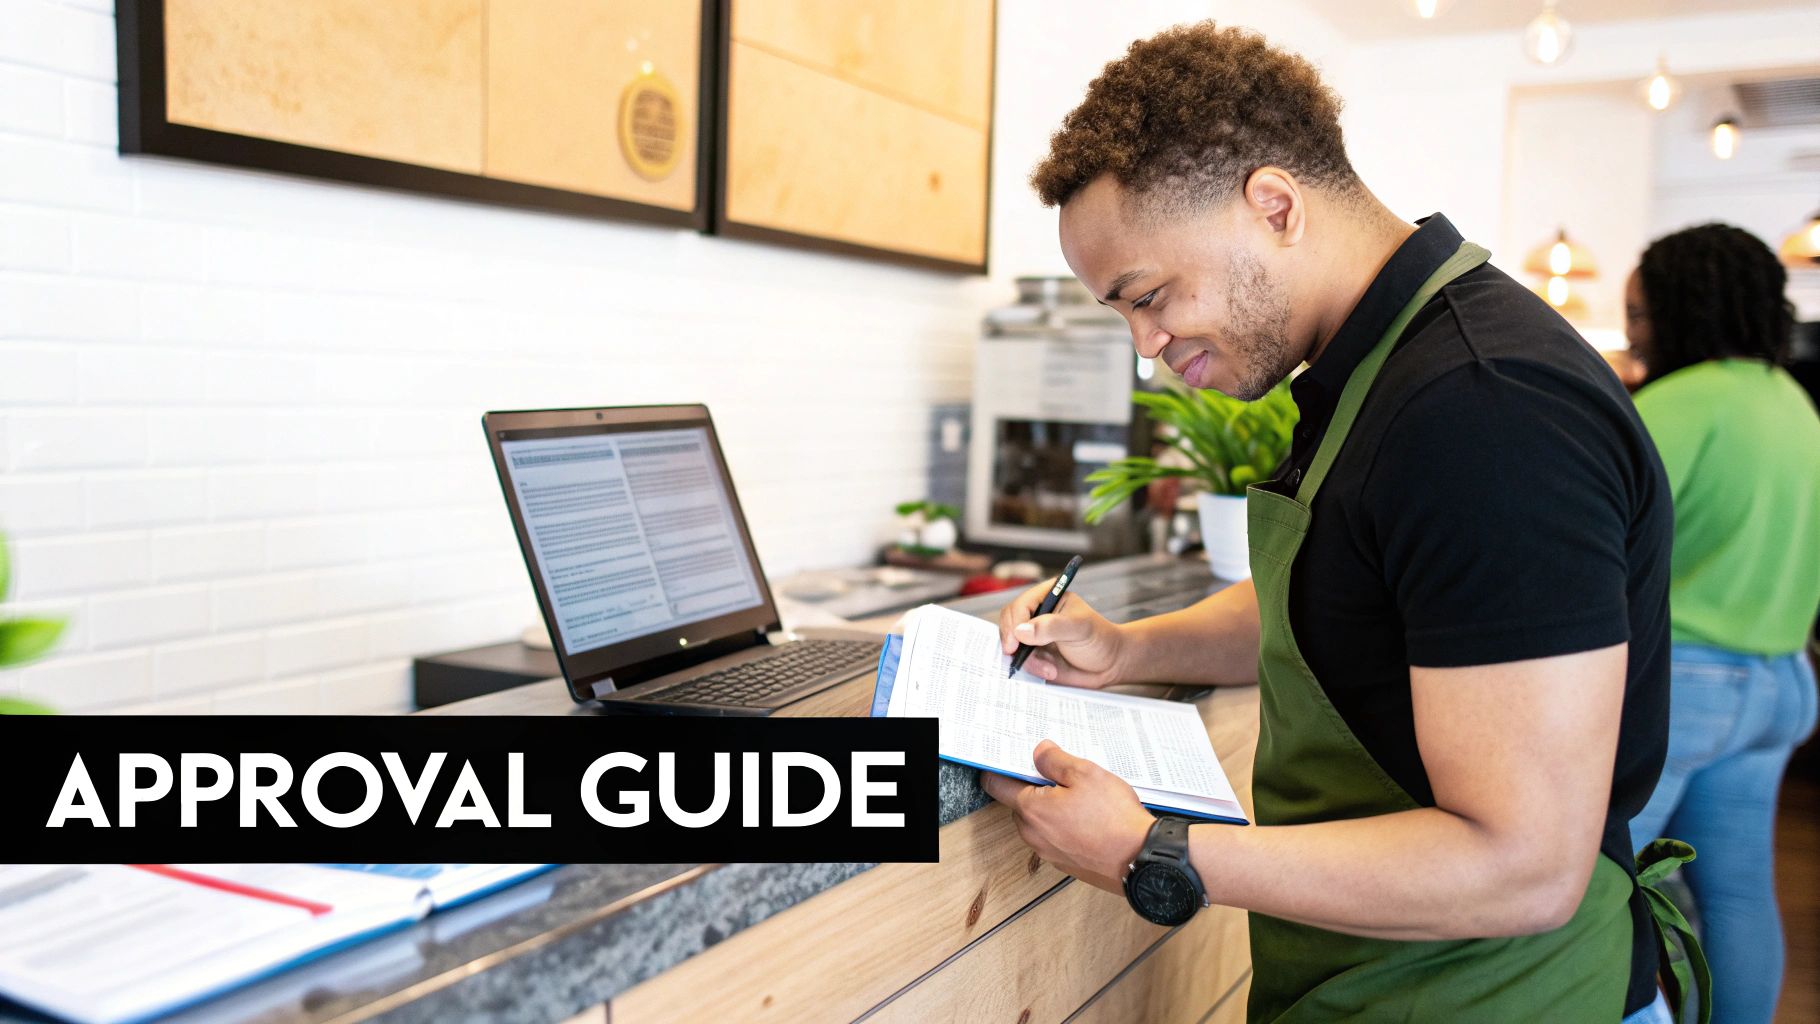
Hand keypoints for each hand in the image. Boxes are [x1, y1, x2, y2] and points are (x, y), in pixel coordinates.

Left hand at [980, 740, 1153, 893]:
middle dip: (1035, 787)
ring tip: (1083, 797)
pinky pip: (1056, 837)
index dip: (1001, 768)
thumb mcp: (1085, 774)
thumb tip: (1039, 752)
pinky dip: (1066, 825)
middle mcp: (1034, 834)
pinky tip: (1090, 817)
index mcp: (1031, 810)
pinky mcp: (1066, 862)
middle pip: (1020, 803)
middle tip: (1062, 774)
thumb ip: (1055, 760)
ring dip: (1053, 807)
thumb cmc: (1114, 819)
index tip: (1011, 758)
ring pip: (1039, 821)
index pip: (996, 785)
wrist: (1140, 859)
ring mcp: (1049, 851)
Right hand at [997, 580, 1128, 687]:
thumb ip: (1051, 627)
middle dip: (1014, 643)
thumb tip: (1021, 631)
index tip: (1015, 642)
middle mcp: (1037, 615)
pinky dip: (1033, 669)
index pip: (1020, 605)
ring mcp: (1034, 636)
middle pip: (1009, 624)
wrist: (1109, 664)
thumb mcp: (1079, 628)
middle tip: (1018, 656)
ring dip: (1029, 660)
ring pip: (1013, 647)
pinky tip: (1051, 671)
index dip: (1014, 623)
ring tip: (1050, 668)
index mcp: (1047, 597)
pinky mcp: (1035, 655)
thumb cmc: (1099, 638)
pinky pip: (1022, 662)